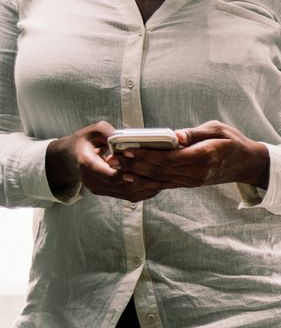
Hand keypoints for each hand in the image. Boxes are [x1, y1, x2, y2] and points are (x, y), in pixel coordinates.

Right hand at [46, 121, 164, 201]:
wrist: (70, 157)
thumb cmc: (86, 140)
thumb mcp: (94, 130)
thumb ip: (109, 133)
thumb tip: (125, 137)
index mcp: (86, 163)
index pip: (108, 174)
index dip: (125, 174)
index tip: (141, 168)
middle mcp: (91, 180)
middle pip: (120, 186)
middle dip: (142, 182)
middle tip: (162, 175)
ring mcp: (98, 188)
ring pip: (125, 194)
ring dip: (145, 189)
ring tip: (163, 180)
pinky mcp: (106, 192)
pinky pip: (126, 196)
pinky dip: (142, 192)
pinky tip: (156, 185)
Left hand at [115, 121, 269, 189]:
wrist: (246, 164)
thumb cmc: (232, 142)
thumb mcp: (217, 129)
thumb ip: (194, 133)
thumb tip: (174, 136)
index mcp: (204, 157)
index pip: (169, 158)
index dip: (146, 155)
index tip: (127, 148)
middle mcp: (196, 173)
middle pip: (159, 170)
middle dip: (134, 164)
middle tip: (113, 157)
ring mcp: (192, 181)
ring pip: (159, 180)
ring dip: (136, 173)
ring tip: (116, 166)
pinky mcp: (189, 184)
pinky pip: (164, 184)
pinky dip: (146, 181)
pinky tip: (131, 176)